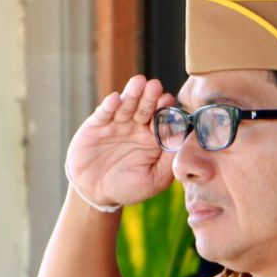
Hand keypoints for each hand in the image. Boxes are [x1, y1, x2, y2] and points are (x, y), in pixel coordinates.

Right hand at [64, 74, 175, 209]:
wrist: (95, 193)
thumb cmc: (128, 188)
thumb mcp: (154, 180)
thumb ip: (168, 161)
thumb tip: (182, 141)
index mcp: (153, 138)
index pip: (163, 120)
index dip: (166, 111)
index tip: (169, 104)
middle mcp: (137, 127)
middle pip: (146, 108)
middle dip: (151, 97)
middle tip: (155, 86)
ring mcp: (117, 125)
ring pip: (126, 106)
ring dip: (132, 94)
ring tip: (139, 83)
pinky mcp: (97, 126)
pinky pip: (104, 113)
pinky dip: (109, 106)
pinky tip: (115, 99)